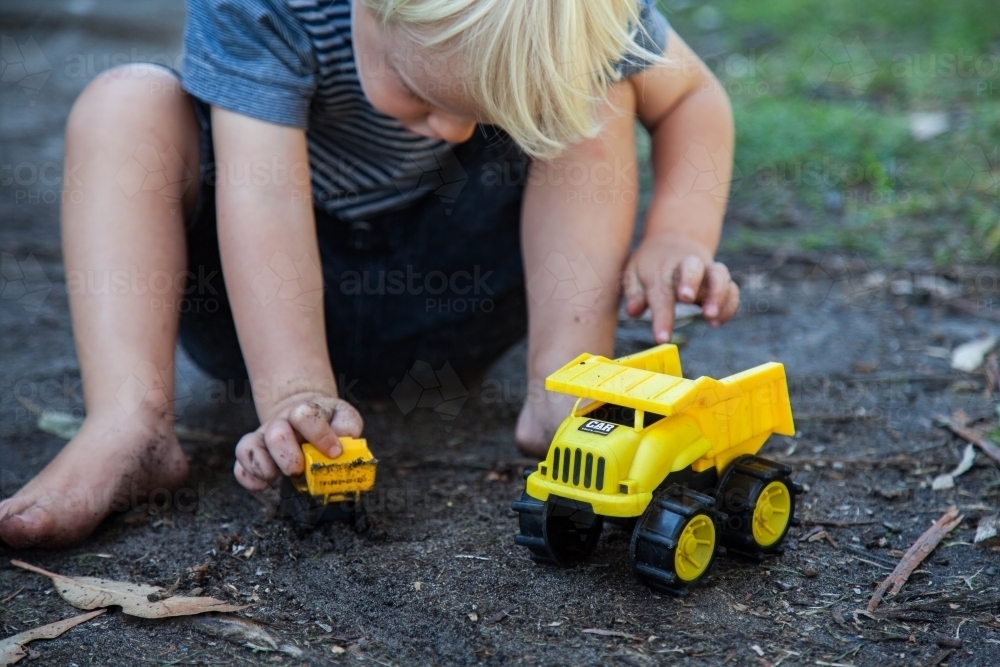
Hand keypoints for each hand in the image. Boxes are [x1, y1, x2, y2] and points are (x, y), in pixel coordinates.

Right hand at [233, 393, 363, 490]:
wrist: (305, 416)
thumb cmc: (328, 422)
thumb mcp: (344, 418)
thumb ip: (348, 427)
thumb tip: (344, 445)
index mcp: (305, 412)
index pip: (304, 415)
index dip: (319, 435)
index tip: (334, 452)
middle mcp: (281, 423)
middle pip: (276, 434)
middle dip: (288, 456)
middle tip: (299, 471)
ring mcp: (263, 438)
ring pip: (250, 447)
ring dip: (263, 467)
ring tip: (277, 478)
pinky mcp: (253, 455)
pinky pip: (239, 466)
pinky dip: (249, 479)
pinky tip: (264, 486)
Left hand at [622, 232, 739, 342]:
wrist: (675, 240)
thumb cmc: (651, 266)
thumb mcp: (634, 274)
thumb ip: (634, 293)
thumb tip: (634, 311)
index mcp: (661, 268)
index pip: (661, 292)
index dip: (662, 317)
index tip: (661, 339)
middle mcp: (686, 266)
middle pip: (693, 268)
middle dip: (691, 282)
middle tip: (687, 300)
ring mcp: (706, 270)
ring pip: (719, 275)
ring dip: (718, 295)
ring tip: (710, 317)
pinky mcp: (720, 278)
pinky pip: (731, 288)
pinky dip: (729, 304)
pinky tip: (718, 322)